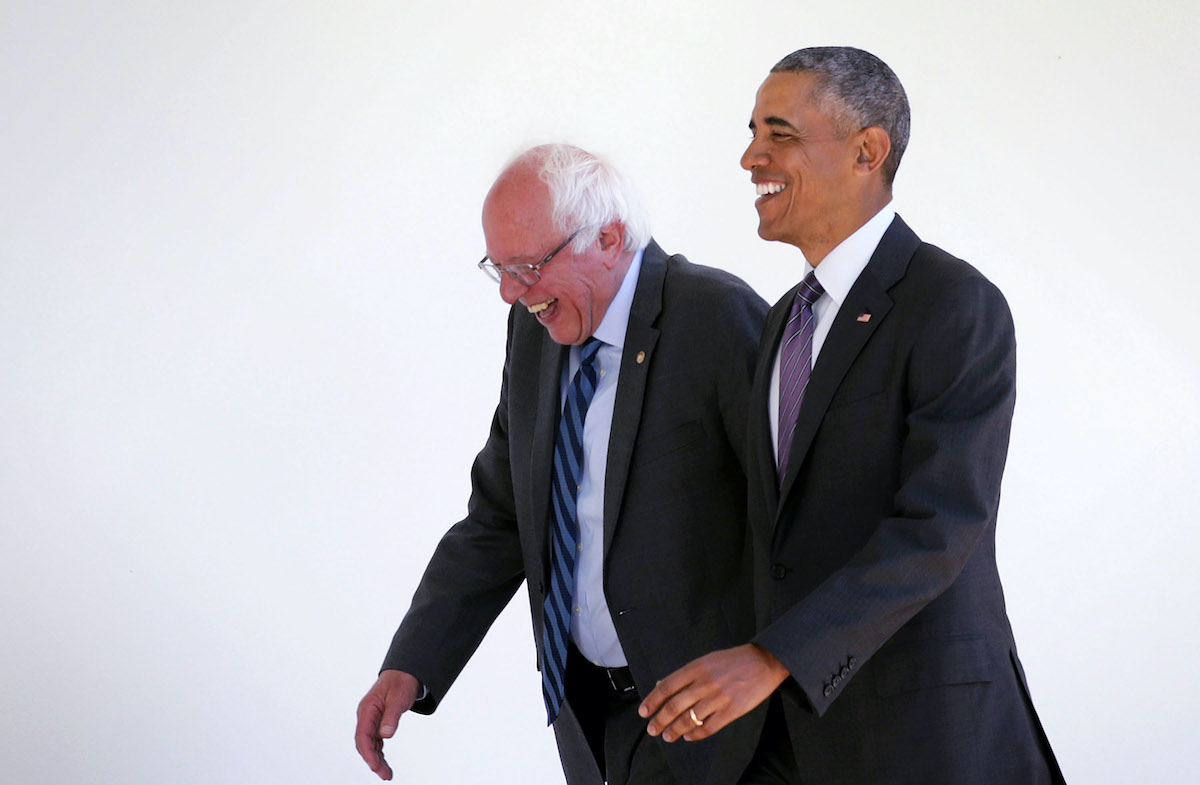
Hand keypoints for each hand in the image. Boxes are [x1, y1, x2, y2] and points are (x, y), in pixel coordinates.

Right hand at [354, 669, 421, 779]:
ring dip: (377, 759)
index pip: (363, 736)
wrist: (405, 673)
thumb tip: (385, 736)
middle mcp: (366, 716)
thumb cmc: (401, 682)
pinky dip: (379, 752)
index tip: (375, 766)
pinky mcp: (378, 722)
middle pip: (364, 743)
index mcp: (367, 709)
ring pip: (370, 744)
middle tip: (385, 775)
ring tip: (387, 774)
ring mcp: (371, 720)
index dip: (368, 753)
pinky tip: (383, 762)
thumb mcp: (398, 699)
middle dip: (373, 761)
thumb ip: (391, 717)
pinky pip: (375, 741)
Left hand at [637, 644, 787, 742]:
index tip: (643, 712)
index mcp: (696, 668)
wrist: (763, 661)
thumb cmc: (733, 660)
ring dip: (675, 730)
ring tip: (668, 736)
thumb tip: (662, 685)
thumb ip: (686, 674)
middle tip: (652, 729)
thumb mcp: (706, 660)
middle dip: (660, 720)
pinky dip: (695, 734)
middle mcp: (705, 683)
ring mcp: (718, 698)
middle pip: (675, 705)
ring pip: (689, 719)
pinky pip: (708, 728)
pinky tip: (688, 736)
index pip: (667, 687)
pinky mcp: (731, 711)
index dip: (652, 701)